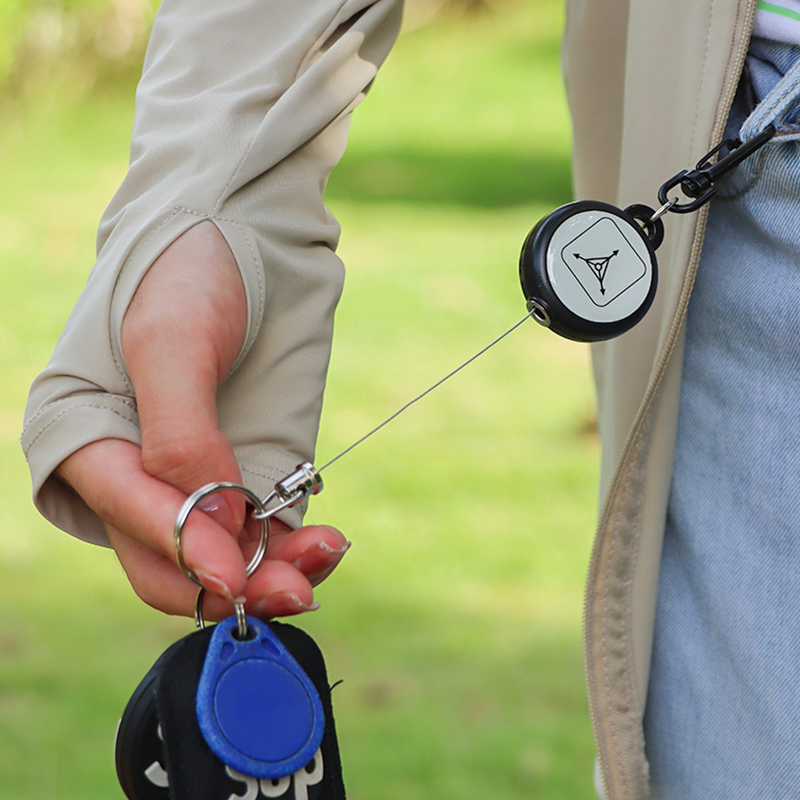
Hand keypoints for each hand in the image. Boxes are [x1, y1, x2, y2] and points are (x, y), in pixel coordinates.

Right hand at [57, 222, 347, 620]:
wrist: (239, 237)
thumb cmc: (186, 274)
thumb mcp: (171, 340)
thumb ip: (180, 434)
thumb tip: (215, 521)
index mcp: (93, 443)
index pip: (132, 517)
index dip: (183, 551)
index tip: (236, 573)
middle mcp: (139, 474)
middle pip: (174, 559)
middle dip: (233, 582)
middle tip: (296, 589)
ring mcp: (195, 476)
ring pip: (222, 554)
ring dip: (272, 572)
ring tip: (324, 559)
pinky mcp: (243, 469)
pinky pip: (261, 528)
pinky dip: (291, 545)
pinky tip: (326, 540)